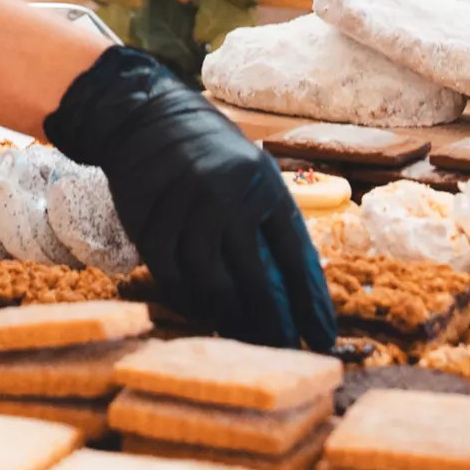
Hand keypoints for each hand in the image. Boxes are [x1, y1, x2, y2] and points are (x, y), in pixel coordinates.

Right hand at [41, 46, 337, 350]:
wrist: (146, 117)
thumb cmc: (212, 150)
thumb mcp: (254, 170)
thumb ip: (272, 218)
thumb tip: (297, 284)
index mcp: (262, 185)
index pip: (295, 256)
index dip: (311, 303)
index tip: (323, 337)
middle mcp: (226, 200)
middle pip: (256, 281)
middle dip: (275, 325)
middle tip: (286, 352)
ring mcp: (185, 214)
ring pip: (213, 286)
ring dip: (232, 320)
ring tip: (246, 339)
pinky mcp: (149, 226)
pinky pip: (174, 280)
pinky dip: (191, 304)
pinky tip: (205, 315)